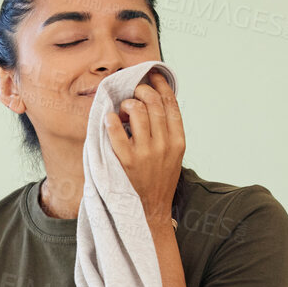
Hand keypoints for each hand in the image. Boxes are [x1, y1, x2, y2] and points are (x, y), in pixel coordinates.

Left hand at [106, 67, 183, 227]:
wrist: (150, 211)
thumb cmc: (159, 180)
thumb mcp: (173, 155)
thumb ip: (167, 131)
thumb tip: (155, 101)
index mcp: (178, 141)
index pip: (171, 104)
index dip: (161, 84)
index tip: (153, 75)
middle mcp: (164, 145)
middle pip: (153, 102)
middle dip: (141, 91)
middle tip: (133, 94)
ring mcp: (145, 153)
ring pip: (136, 110)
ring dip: (126, 104)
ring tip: (122, 111)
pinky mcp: (126, 162)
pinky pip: (116, 130)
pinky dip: (111, 120)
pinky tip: (109, 119)